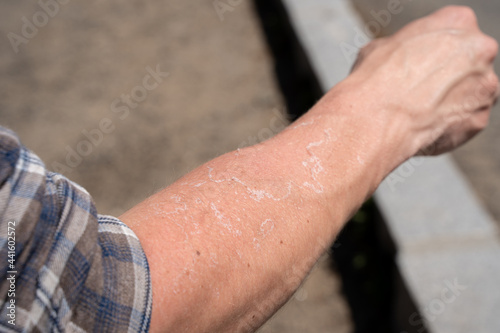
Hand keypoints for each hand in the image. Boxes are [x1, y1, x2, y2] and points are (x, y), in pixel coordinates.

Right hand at [349, 6, 498, 155]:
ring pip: (473, 92)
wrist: (377, 119)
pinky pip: (467, 120)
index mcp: (456, 21)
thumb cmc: (376, 81)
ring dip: (452, 100)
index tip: (420, 63)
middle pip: (470, 61)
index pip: (454, 30)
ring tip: (419, 111)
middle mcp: (480, 49)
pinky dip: (450, 124)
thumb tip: (402, 59)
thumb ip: (407, 48)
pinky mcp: (479, 118)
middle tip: (419, 89)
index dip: (433, 50)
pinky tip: (425, 125)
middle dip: (448, 75)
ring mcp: (484, 85)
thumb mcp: (382, 47)